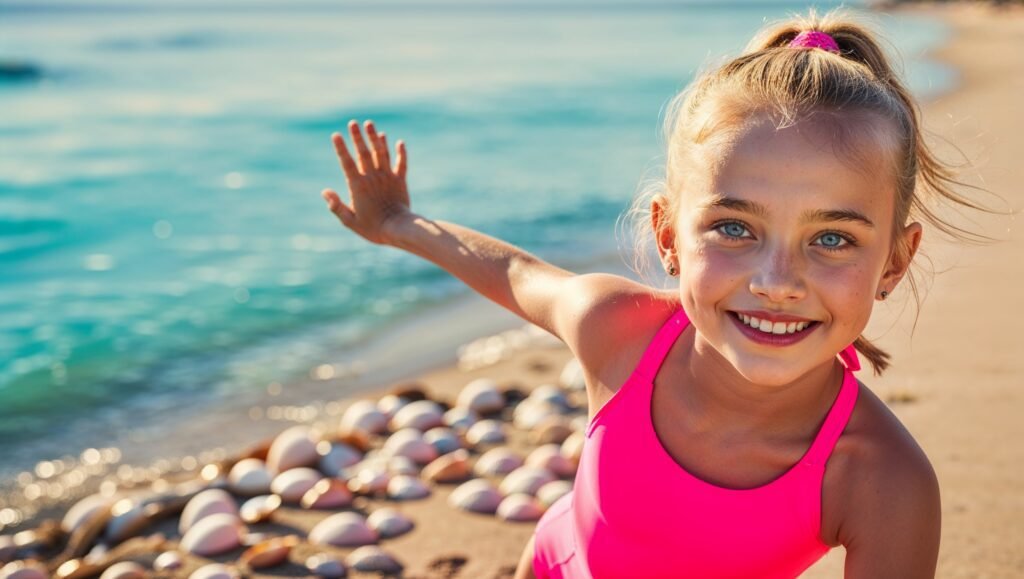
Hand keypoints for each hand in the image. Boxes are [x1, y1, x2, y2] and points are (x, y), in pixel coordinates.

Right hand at [321, 119, 410, 245]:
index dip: (341, 148)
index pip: (347, 163)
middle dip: (357, 137)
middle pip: (364, 153)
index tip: (336, 134)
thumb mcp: (350, 221)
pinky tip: (399, 142)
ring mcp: (387, 177)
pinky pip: (401, 163)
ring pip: (381, 153)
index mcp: (358, 186)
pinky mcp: (400, 181)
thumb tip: (325, 191)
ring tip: (370, 124)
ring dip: (376, 138)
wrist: (398, 229)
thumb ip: (336, 206)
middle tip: (353, 122)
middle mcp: (372, 177)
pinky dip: (401, 152)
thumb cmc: (373, 228)